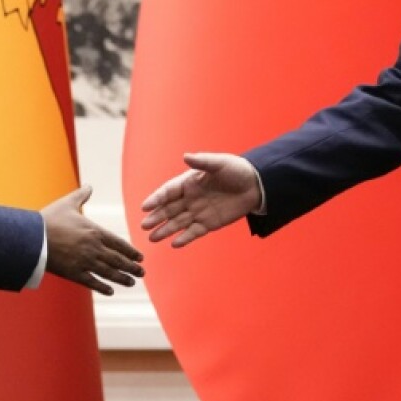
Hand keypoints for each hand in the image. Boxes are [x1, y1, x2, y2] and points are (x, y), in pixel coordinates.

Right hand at [41, 185, 143, 294]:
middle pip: (118, 260)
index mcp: (94, 231)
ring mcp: (85, 262)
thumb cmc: (49, 219)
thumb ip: (81, 195)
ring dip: (122, 278)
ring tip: (131, 282)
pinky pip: (92, 282)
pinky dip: (103, 287)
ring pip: (108, 272)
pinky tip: (110, 291)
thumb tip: (89, 185)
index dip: (131, 251)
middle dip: (131, 267)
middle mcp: (93, 248)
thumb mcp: (67, 203)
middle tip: (141, 273)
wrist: (32, 238)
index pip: (119, 243)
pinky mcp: (73, 273)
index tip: (140, 258)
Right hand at [140, 152, 261, 247]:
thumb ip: (202, 162)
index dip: (157, 198)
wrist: (256, 185)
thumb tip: (186, 156)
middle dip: (156, 217)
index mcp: (189, 182)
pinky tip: (174, 244)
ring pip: (178, 222)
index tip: (145, 207)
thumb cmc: (236, 170)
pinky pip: (194, 232)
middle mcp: (190, 198)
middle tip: (144, 226)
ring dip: (166, 230)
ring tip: (152, 238)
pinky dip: (185, 238)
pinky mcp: (209, 223)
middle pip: (169, 209)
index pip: (168, 191)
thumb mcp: (220, 163)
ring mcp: (198, 211)